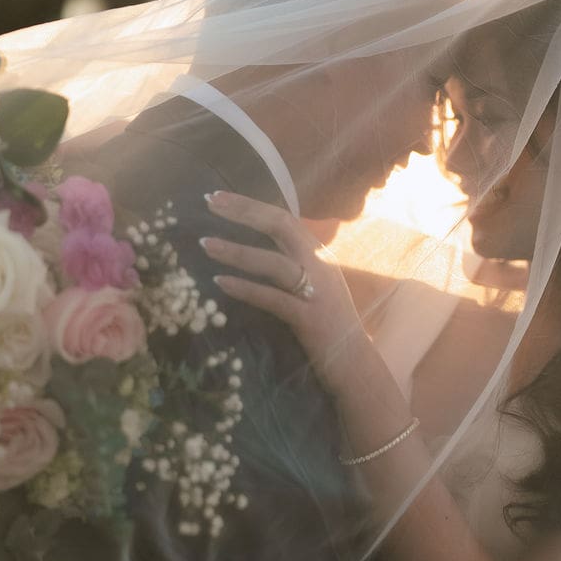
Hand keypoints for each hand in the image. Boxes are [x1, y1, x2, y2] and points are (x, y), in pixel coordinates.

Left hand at [200, 190, 372, 394]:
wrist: (354, 362)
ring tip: (206, 245)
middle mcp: (320, 264)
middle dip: (244, 212)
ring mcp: (317, 290)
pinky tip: (220, 283)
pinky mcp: (309, 317)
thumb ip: (292, 263)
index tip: (218, 198)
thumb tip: (255, 247)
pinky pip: (273, 299)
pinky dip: (246, 289)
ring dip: (238, 251)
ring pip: (274, 263)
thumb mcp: (313, 283)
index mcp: (318, 253)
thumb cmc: (327, 323)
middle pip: (280, 227)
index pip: (283, 218)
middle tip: (210, 203)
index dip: (250, 205)